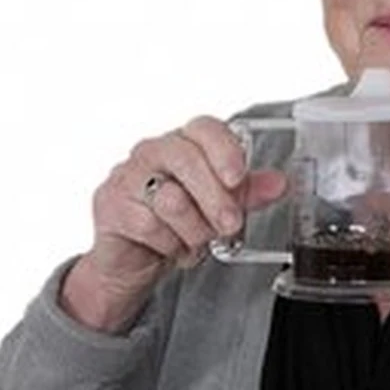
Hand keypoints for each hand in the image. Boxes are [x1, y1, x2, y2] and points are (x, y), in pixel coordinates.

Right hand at [60, 115, 285, 331]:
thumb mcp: (217, 208)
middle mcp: (152, 152)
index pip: (203, 128)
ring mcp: (127, 176)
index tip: (238, 178)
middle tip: (231, 225)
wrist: (133, 261)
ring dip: (194, 230)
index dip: (224, 150)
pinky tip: (174, 249)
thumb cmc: (176, 225)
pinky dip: (170, 245)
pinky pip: (149, 225)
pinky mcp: (110, 205)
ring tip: (197, 241)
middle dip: (216, 199)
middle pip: (186, 160)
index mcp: (183, 143)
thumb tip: (279, 183)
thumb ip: (246, 194)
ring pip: (171, 200)